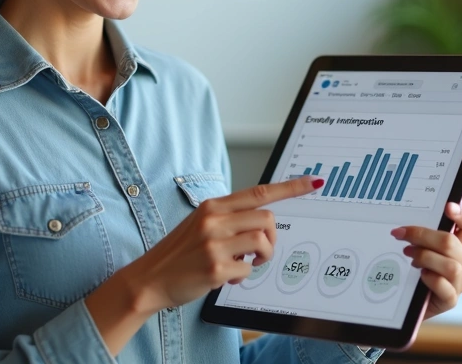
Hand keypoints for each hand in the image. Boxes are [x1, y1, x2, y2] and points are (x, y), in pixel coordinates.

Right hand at [126, 175, 322, 310]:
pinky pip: (247, 270)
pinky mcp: (215, 268)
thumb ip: (228, 219)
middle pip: (267, 219)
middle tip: (259, 251)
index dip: (290, 188)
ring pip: (262, 242)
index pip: (259, 192)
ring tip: (245, 264)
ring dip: (262, 257)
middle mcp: (214, 220)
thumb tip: (262, 223)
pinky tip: (228, 278)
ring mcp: (214, 244)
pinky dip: (243, 277)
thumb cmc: (179, 253)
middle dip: (271, 238)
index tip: (312, 183)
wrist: (149, 279)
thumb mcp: (200, 225)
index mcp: (213, 207)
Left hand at [391, 202, 461, 319]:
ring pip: (451, 266)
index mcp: (457, 245)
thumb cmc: (411, 273)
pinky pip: (446, 288)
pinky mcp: (450, 300)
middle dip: (424, 236)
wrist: (405, 304)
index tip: (447, 207)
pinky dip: (432, 280)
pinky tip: (420, 276)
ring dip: (426, 258)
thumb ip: (419, 237)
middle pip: (452, 243)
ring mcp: (458, 282)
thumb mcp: (416, 249)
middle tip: (402, 235)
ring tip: (409, 256)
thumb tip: (404, 225)